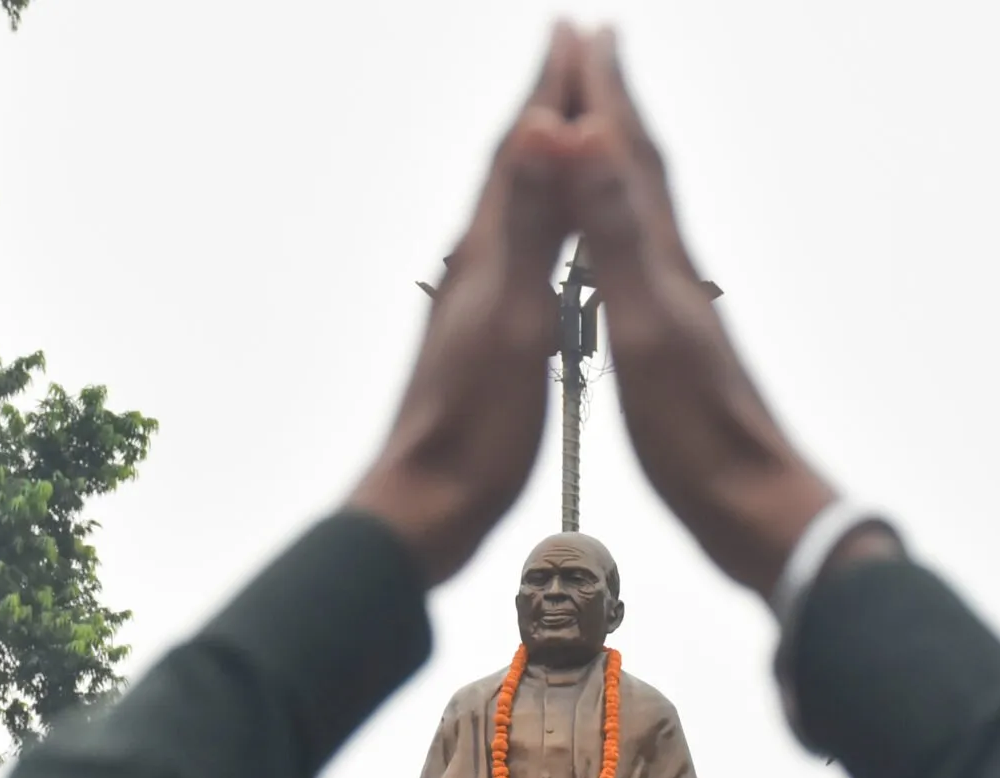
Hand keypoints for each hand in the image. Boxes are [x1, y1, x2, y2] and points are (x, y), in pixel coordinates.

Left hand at [348, 28, 585, 583]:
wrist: (425, 509)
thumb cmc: (473, 431)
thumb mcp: (511, 321)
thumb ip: (522, 226)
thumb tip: (533, 131)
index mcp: (484, 255)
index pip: (520, 150)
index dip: (549, 88)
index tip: (574, 31)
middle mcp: (473, 267)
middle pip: (514, 168)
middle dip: (546, 107)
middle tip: (571, 53)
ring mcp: (475, 304)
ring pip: (514, 211)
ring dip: (543, 163)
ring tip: (565, 129)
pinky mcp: (482, 341)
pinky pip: (519, 260)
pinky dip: (541, 229)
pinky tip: (549, 243)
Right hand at [564, 30, 836, 594]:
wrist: (757, 512)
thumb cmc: (699, 436)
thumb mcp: (645, 326)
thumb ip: (613, 231)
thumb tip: (584, 136)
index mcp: (664, 262)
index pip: (627, 156)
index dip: (603, 93)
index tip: (582, 33)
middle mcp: (677, 274)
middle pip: (643, 171)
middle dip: (614, 106)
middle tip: (597, 49)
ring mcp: (681, 311)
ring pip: (646, 215)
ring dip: (620, 164)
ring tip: (602, 132)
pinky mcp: (678, 351)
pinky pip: (642, 266)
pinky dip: (623, 235)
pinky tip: (623, 250)